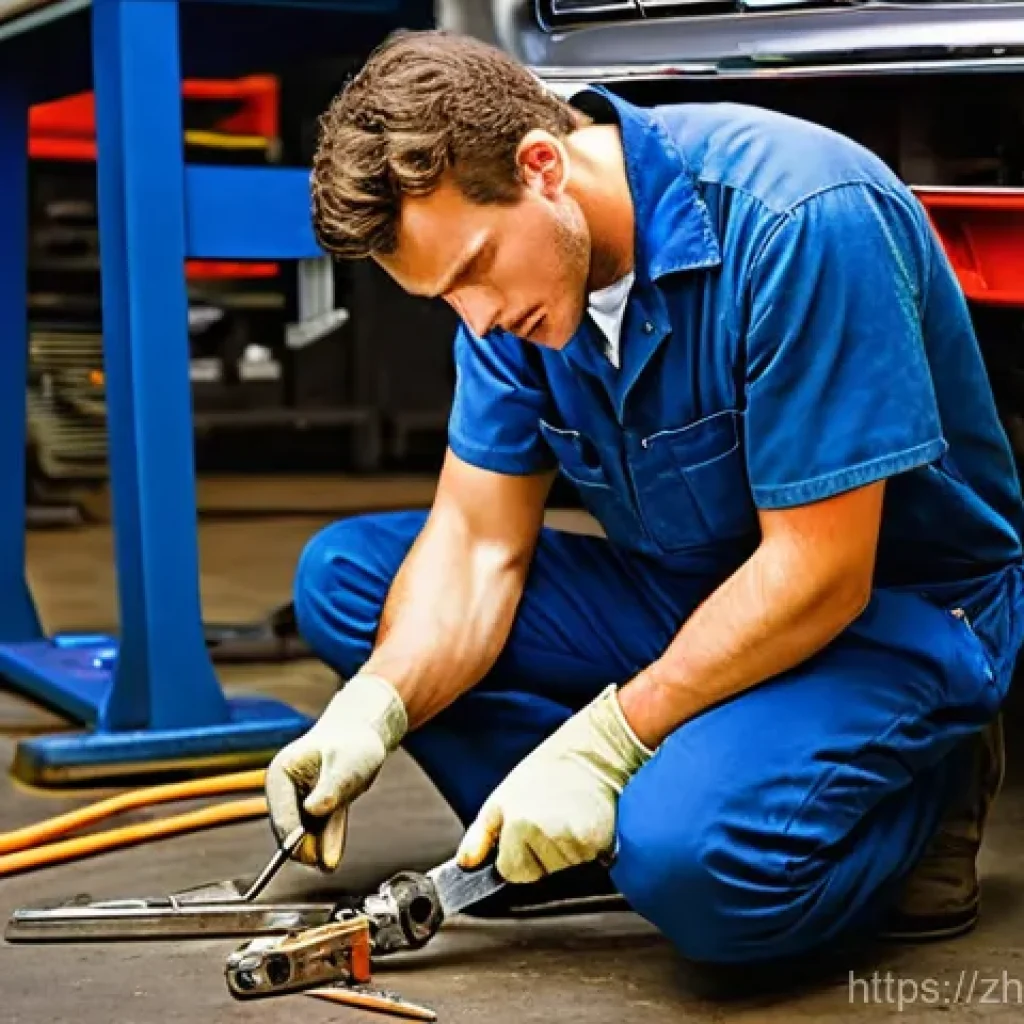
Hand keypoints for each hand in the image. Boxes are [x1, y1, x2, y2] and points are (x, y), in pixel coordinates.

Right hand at [265, 673, 406, 870]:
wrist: (366, 733)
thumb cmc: (353, 741)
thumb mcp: (345, 764)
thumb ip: (330, 788)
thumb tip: (312, 812)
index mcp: (281, 774)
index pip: (282, 816)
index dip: (294, 839)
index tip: (310, 855)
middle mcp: (285, 789)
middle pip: (291, 829)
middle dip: (308, 846)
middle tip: (327, 862)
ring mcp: (300, 799)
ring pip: (307, 833)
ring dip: (320, 846)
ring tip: (331, 862)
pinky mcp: (317, 807)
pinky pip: (322, 830)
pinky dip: (328, 842)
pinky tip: (332, 858)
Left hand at [456, 685, 652, 882]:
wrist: (592, 751)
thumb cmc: (547, 770)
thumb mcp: (503, 796)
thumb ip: (480, 834)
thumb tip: (466, 863)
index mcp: (519, 825)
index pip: (511, 872)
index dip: (515, 854)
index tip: (525, 830)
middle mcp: (547, 837)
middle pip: (537, 873)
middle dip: (539, 853)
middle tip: (548, 817)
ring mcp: (576, 843)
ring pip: (561, 868)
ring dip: (562, 850)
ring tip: (566, 815)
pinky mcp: (600, 844)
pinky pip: (585, 862)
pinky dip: (583, 848)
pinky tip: (582, 821)